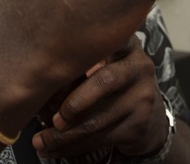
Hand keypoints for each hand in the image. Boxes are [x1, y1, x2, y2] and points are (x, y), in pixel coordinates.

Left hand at [32, 34, 167, 159]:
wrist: (149, 116)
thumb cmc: (112, 83)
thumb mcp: (106, 60)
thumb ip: (81, 60)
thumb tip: (40, 78)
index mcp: (125, 43)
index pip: (103, 40)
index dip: (79, 54)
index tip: (55, 65)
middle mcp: (138, 67)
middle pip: (103, 81)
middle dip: (73, 103)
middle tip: (51, 118)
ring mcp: (142, 97)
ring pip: (98, 120)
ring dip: (63, 135)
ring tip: (40, 141)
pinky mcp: (138, 125)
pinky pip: (100, 139)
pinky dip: (72, 146)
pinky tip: (54, 148)